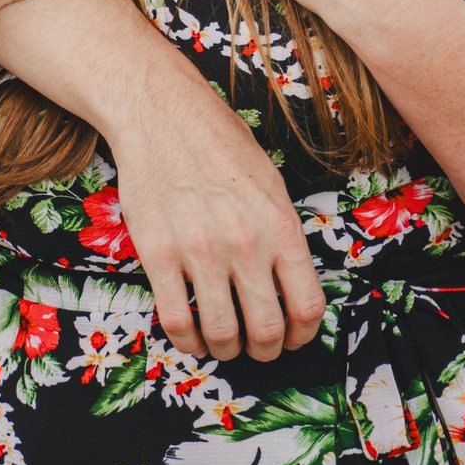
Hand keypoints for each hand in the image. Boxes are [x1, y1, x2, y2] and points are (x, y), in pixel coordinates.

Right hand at [110, 85, 326, 363]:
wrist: (162, 114)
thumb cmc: (220, 143)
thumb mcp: (271, 183)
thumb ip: (282, 234)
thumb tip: (291, 284)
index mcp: (280, 225)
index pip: (307, 305)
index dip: (302, 334)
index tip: (292, 338)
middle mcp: (244, 243)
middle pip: (266, 330)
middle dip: (266, 351)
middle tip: (258, 348)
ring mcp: (199, 251)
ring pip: (221, 334)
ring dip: (226, 350)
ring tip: (224, 344)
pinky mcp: (157, 254)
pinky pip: (176, 320)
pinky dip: (187, 341)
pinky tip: (191, 336)